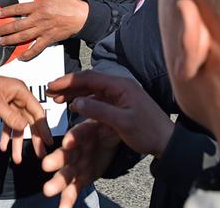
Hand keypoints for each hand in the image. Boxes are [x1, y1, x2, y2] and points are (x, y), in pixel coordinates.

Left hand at [0, 0, 88, 60]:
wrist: (83, 17)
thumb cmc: (70, 3)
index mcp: (39, 7)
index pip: (19, 9)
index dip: (8, 11)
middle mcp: (39, 19)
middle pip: (18, 25)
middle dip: (4, 29)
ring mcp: (43, 30)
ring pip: (24, 37)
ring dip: (11, 40)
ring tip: (2, 42)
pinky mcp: (49, 39)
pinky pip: (37, 48)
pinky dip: (29, 53)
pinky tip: (21, 57)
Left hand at [0, 59, 53, 162]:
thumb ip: (10, 116)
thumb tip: (24, 127)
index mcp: (21, 91)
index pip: (37, 111)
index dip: (43, 128)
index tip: (48, 142)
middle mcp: (18, 96)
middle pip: (30, 120)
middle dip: (33, 138)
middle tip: (39, 154)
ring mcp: (10, 102)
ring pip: (18, 124)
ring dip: (17, 141)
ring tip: (17, 158)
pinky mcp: (2, 107)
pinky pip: (8, 123)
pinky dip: (6, 134)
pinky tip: (3, 146)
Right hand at [42, 119, 120, 207]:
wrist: (118, 139)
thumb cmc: (112, 126)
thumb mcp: (114, 119)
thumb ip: (100, 112)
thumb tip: (84, 101)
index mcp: (86, 131)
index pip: (79, 134)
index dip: (73, 138)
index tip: (68, 143)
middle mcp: (78, 147)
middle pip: (67, 154)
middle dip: (57, 160)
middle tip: (46, 166)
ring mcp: (79, 163)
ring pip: (67, 173)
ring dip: (58, 182)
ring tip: (48, 191)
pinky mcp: (82, 176)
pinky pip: (75, 188)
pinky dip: (68, 198)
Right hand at [47, 71, 173, 156]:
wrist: (169, 142)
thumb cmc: (149, 132)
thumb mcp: (122, 122)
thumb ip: (98, 110)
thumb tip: (75, 102)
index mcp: (121, 85)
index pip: (89, 77)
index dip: (69, 81)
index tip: (52, 85)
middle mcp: (120, 86)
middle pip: (89, 81)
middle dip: (69, 85)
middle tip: (50, 91)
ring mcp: (121, 95)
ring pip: (92, 90)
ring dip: (75, 93)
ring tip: (58, 99)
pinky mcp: (121, 105)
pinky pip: (98, 99)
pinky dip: (85, 101)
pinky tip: (75, 107)